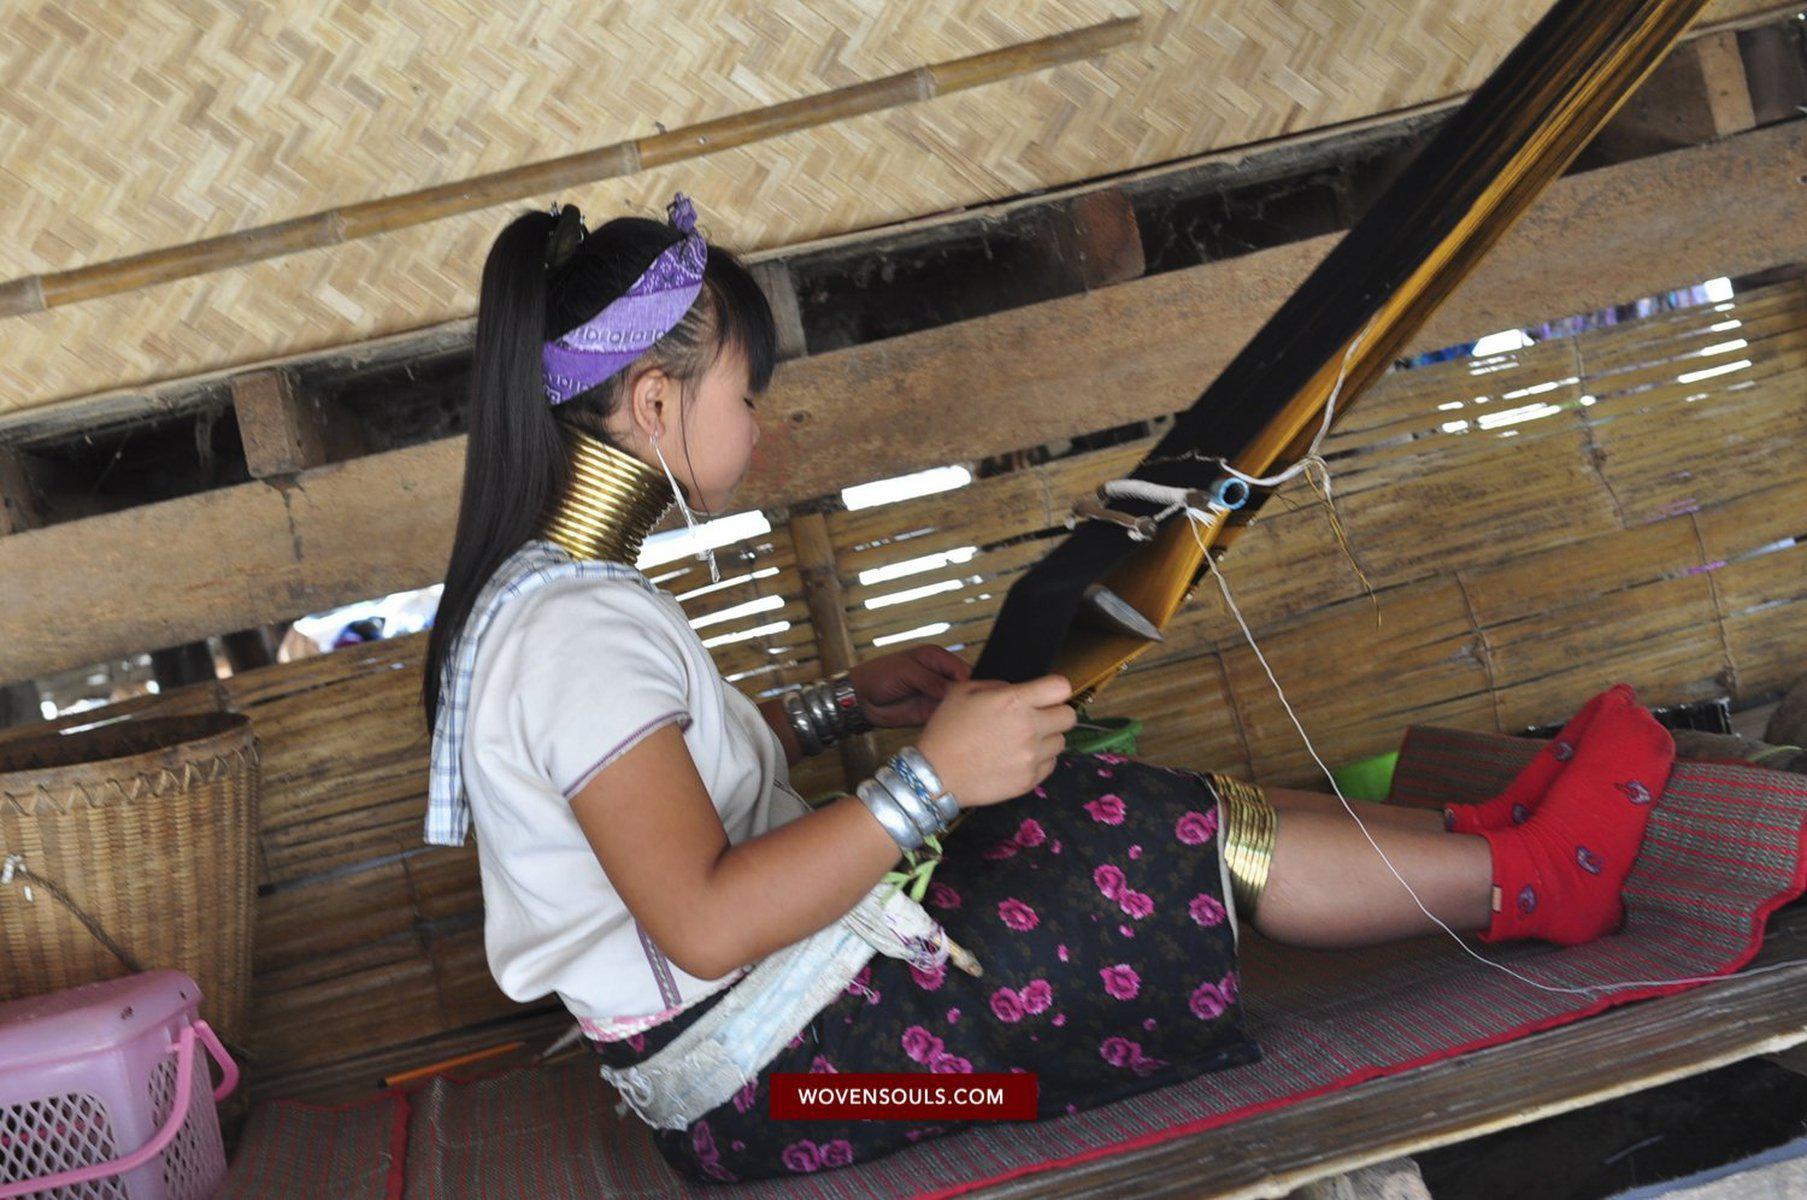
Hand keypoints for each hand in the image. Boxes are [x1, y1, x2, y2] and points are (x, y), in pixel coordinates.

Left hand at [846, 645, 972, 728]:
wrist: (860, 698)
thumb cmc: (878, 676)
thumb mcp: (905, 671)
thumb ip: (930, 679)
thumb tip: (952, 690)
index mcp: (935, 658)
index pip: (962, 668)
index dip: (969, 680)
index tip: (969, 692)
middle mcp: (939, 676)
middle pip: (964, 686)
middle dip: (969, 696)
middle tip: (970, 706)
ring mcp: (935, 695)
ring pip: (958, 703)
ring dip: (961, 710)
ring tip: (964, 718)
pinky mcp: (930, 713)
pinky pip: (946, 717)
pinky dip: (950, 721)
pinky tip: (953, 725)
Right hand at [915, 674, 1075, 808]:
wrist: (935, 775)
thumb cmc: (946, 731)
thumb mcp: (962, 692)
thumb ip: (996, 686)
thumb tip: (1015, 690)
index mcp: (1014, 701)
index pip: (1061, 687)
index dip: (1055, 689)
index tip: (1046, 694)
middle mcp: (1029, 728)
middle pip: (1069, 716)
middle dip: (1055, 714)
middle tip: (1037, 718)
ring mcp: (1032, 757)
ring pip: (1061, 742)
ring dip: (1047, 739)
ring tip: (1023, 741)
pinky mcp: (1029, 780)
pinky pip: (1050, 764)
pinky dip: (1039, 760)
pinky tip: (1018, 758)